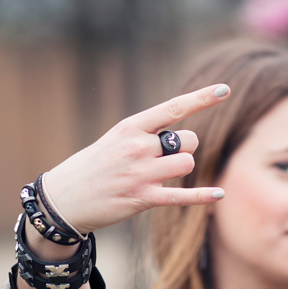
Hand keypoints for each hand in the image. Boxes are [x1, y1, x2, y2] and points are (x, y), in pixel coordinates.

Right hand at [44, 84, 230, 232]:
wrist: (63, 198)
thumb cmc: (95, 165)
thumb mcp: (117, 139)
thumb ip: (148, 134)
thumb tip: (184, 138)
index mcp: (131, 127)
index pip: (173, 108)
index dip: (202, 99)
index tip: (224, 89)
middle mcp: (137, 147)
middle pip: (187, 140)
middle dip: (185, 148)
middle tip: (166, 156)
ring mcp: (141, 173)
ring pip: (187, 164)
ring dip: (182, 168)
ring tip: (161, 174)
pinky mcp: (143, 199)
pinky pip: (182, 195)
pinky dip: (203, 196)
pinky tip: (219, 194)